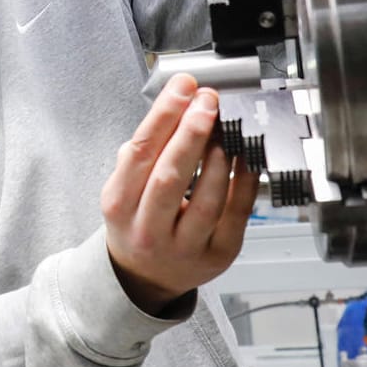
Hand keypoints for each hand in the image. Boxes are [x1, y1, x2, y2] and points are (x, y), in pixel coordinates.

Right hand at [100, 74, 258, 315]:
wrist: (145, 278)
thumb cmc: (137, 223)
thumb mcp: (123, 189)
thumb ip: (142, 153)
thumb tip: (175, 106)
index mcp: (119, 206)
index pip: (140, 154)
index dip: (163, 116)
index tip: (182, 88)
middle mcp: (148, 230)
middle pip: (170, 176)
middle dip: (191, 131)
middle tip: (208, 100)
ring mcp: (184, 247)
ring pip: (206, 199)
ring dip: (219, 156)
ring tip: (226, 127)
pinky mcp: (218, 255)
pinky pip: (236, 214)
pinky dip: (244, 181)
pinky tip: (246, 157)